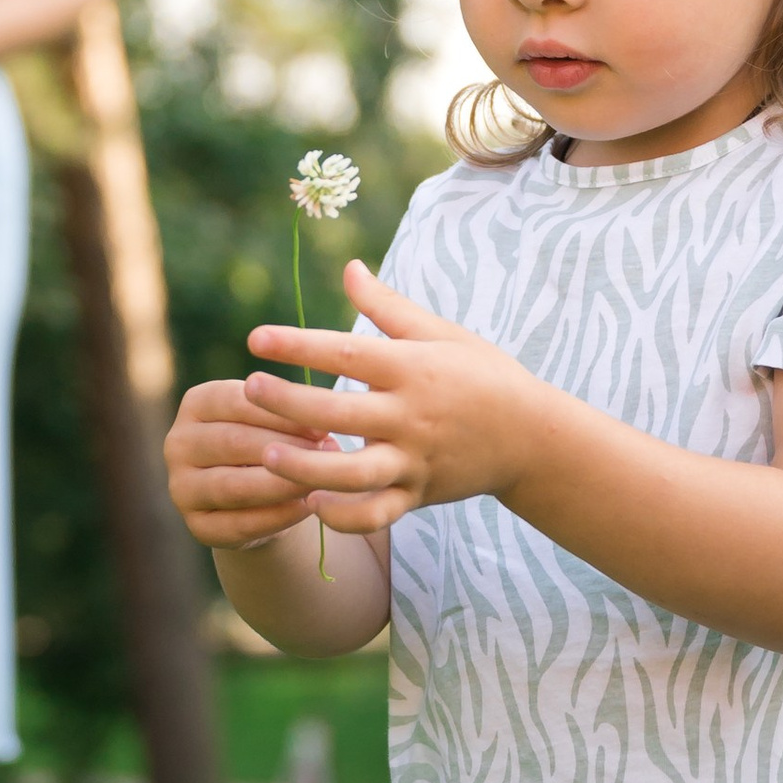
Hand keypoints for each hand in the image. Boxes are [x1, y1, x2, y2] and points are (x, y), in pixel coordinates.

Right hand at [164, 377, 319, 546]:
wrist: (260, 497)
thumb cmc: (272, 443)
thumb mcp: (276, 420)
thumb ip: (289, 415)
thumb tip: (322, 427)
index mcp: (196, 403)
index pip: (236, 401)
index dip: (281, 412)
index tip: (322, 423)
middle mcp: (178, 443)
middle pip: (233, 442)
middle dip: (285, 448)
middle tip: (329, 453)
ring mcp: (182, 488)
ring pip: (234, 486)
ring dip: (281, 483)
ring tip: (320, 480)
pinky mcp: (197, 527)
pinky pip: (239, 524)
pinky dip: (277, 516)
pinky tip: (308, 508)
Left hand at [236, 262, 553, 532]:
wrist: (533, 437)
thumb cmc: (483, 375)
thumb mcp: (441, 334)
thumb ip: (387, 307)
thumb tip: (348, 267)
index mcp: (412, 368)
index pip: (346, 352)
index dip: (298, 344)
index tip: (255, 338)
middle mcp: (411, 415)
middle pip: (338, 412)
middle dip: (288, 403)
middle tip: (249, 389)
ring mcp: (415, 460)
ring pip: (352, 472)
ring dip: (305, 466)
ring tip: (266, 455)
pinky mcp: (419, 495)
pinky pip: (375, 514)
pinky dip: (343, 516)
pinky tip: (311, 502)